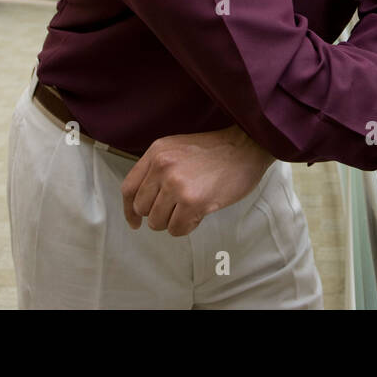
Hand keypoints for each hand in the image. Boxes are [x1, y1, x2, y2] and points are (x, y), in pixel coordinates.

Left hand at [120, 125, 274, 235]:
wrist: (247, 146)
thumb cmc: (217, 151)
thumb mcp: (179, 149)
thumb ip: (158, 169)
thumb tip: (145, 204)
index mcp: (157, 152)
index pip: (129, 188)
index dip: (129, 210)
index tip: (135, 222)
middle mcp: (162, 166)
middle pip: (142, 208)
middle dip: (159, 215)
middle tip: (178, 208)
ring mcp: (176, 184)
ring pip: (158, 222)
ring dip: (174, 221)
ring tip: (193, 207)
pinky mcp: (192, 201)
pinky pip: (177, 229)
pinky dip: (188, 227)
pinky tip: (201, 213)